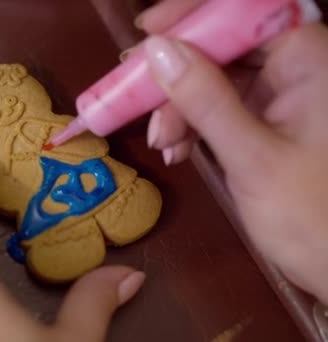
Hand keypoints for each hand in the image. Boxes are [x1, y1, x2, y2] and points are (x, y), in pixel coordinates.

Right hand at [137, 1, 327, 303]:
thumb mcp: (252, 157)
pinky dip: (193, 123)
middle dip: (178, 73)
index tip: (145, 32)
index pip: (243, 12)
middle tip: (135, 94)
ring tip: (163, 143)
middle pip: (224, 43)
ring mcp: (282, 91)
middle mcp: (297, 65)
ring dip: (180, 106)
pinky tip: (177, 149)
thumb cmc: (310, 216)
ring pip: (215, 75)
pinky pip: (220, 103)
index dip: (192, 16)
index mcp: (309, 59)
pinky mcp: (268, 115)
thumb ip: (205, 99)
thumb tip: (155, 50)